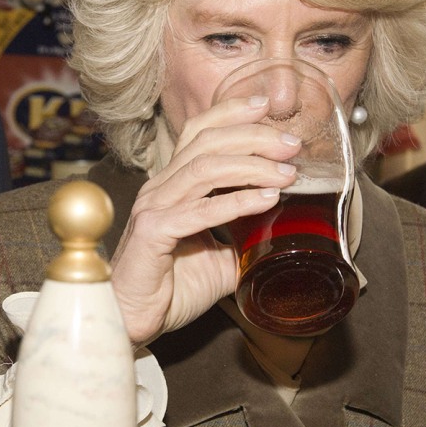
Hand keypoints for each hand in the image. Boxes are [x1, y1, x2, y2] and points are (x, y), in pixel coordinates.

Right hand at [110, 95, 300, 344]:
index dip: (231, 113)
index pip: (199, 132)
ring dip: (252, 166)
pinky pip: (199, 211)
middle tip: (292, 144)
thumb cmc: (171, 288)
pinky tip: (267, 200)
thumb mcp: (220, 257)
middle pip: (207, 143)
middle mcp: (161, 189)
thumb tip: (281, 229)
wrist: (133, 321)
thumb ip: (243, 237)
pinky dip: (237, 202)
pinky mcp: (153, 233)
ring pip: (204, 169)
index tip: (266, 105)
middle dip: (254, 136)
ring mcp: (154, 208)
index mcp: (174, 185)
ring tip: (288, 173)